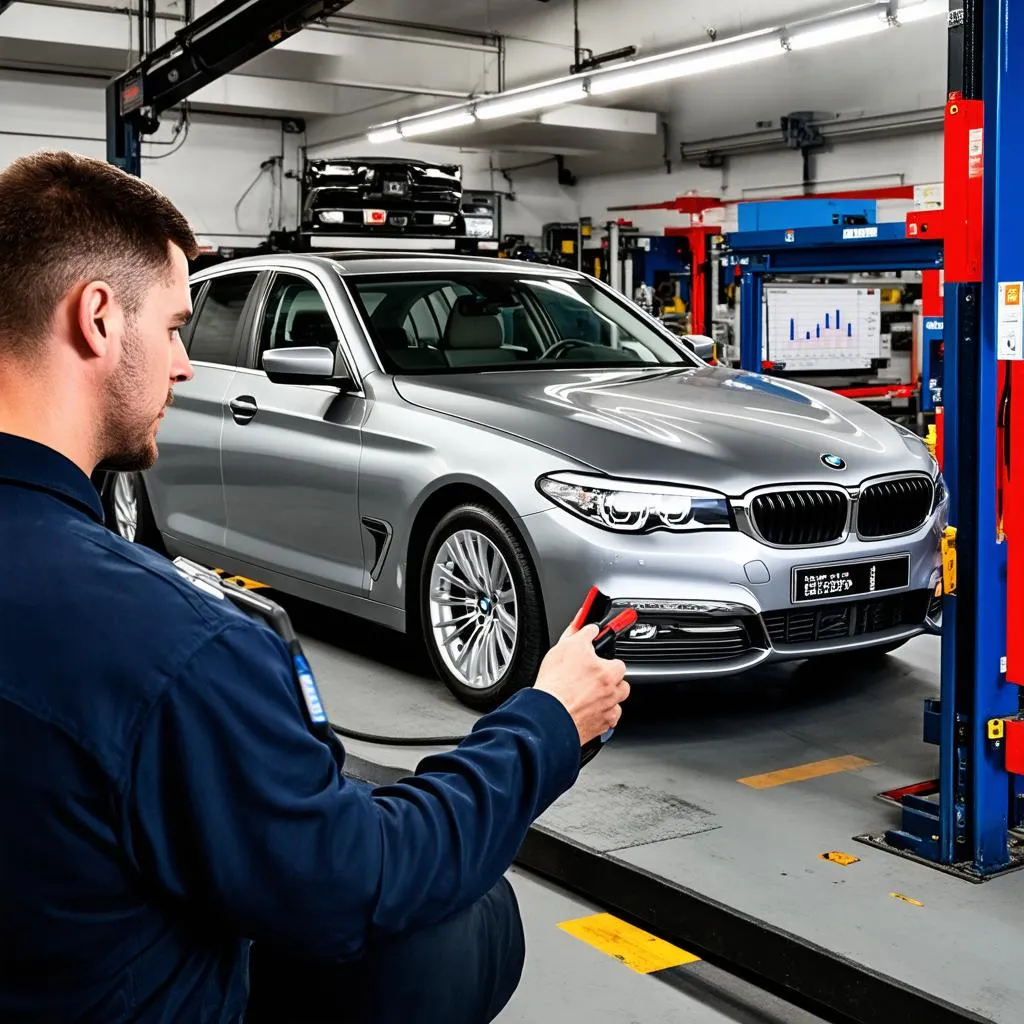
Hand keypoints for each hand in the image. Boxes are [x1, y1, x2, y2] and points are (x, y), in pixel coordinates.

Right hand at [533, 615, 629, 745]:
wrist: (548, 713)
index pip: (619, 663)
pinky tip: (587, 711)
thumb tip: (590, 627)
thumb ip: (583, 633)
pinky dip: (600, 717)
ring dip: (607, 700)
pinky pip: (608, 722)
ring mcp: (606, 712)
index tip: (601, 660)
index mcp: (608, 672)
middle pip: (621, 685)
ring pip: (615, 705)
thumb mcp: (568, 646)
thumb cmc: (556, 683)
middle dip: (610, 682)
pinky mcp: (599, 728)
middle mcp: (612, 693)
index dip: (607, 661)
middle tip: (592, 680)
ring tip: (589, 696)